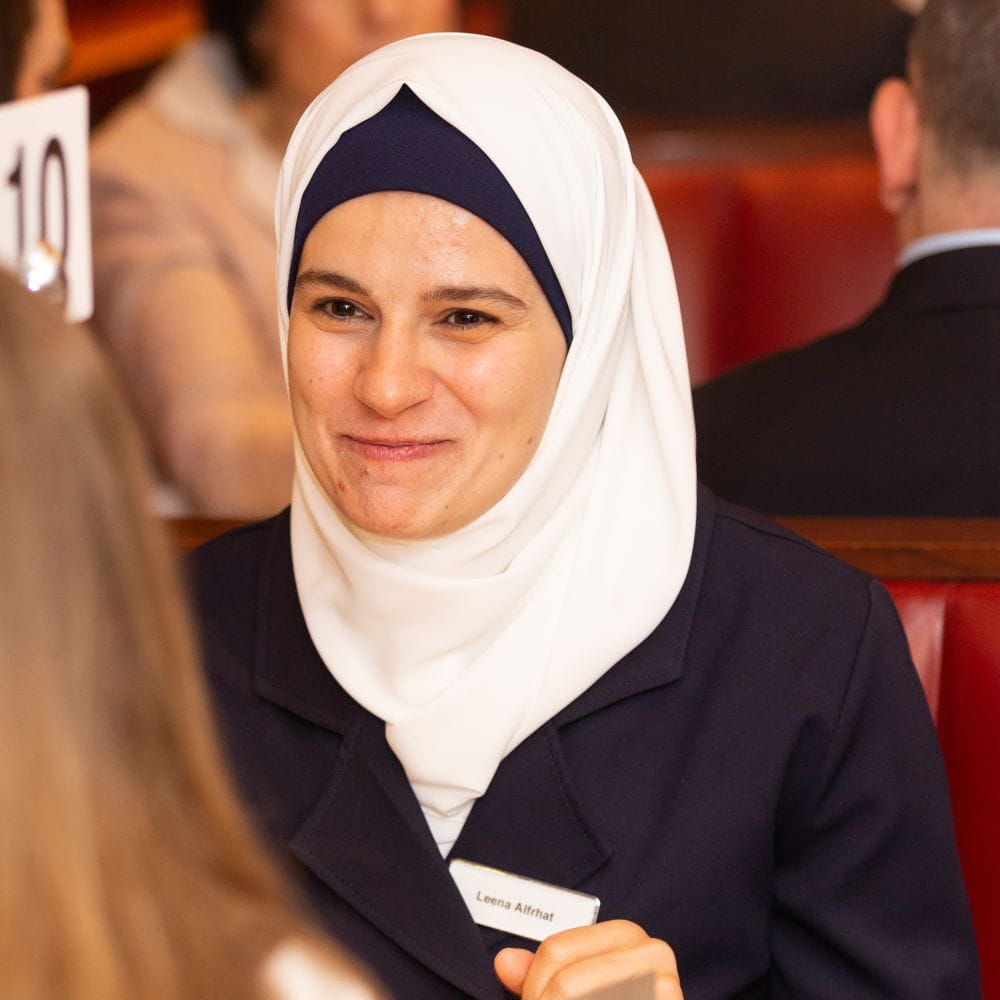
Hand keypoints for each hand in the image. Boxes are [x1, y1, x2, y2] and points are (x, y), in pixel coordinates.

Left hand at [493, 920, 682, 998]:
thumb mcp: (574, 988)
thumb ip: (541, 975)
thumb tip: (504, 962)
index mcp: (625, 934)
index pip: (555, 949)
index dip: (534, 987)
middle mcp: (651, 950)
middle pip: (566, 982)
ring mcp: (666, 982)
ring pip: (574, 994)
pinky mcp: (668, 999)